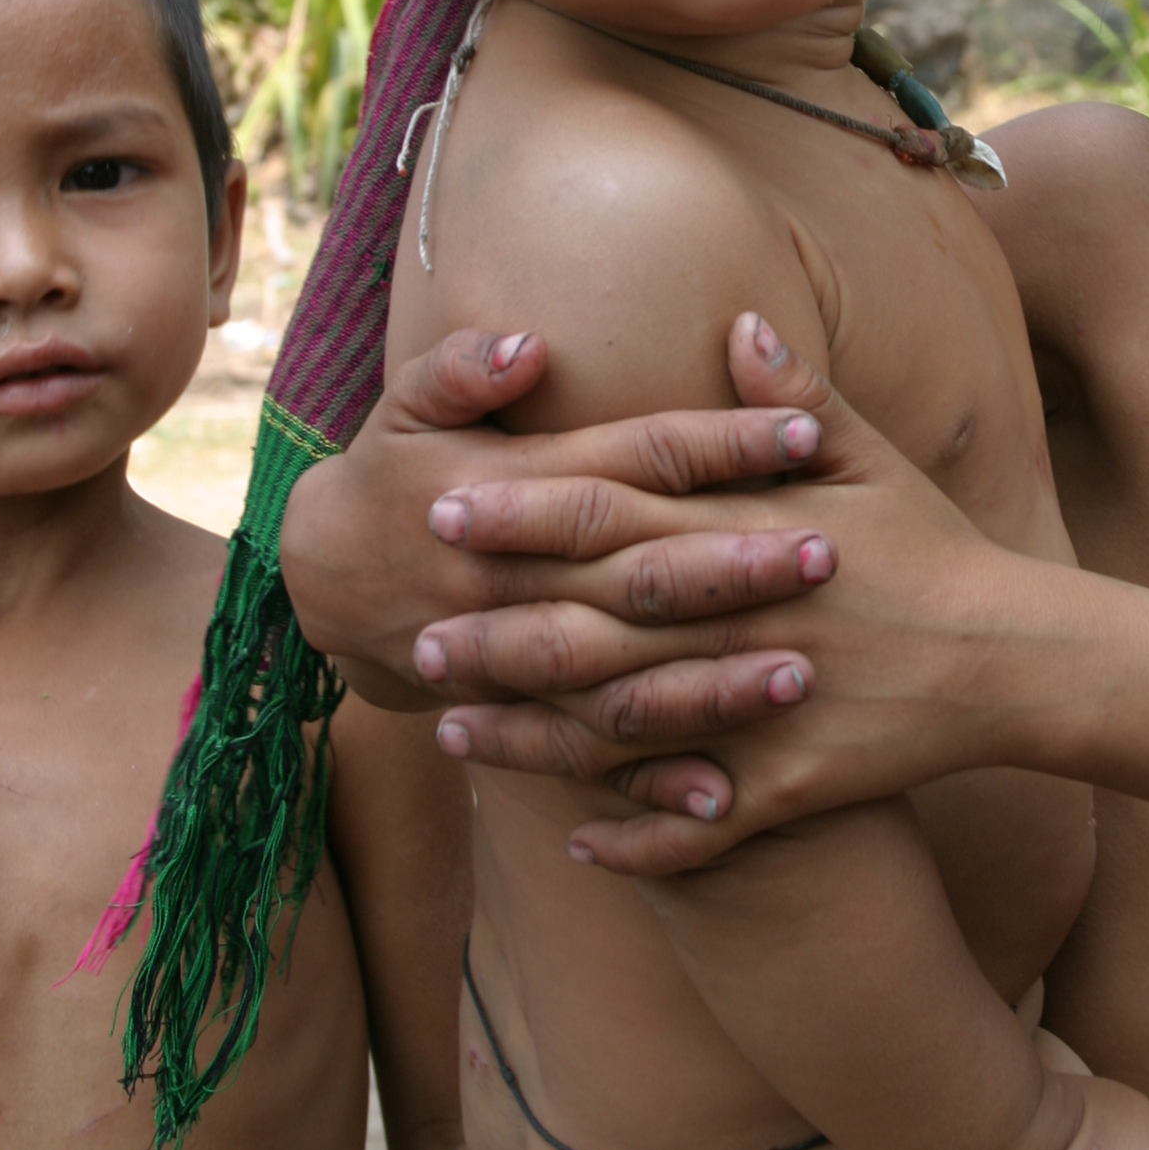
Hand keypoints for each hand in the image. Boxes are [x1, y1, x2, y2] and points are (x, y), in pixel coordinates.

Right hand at [280, 324, 829, 764]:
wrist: (320, 585)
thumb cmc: (391, 477)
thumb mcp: (407, 406)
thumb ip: (462, 370)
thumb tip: (528, 347)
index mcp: (510, 489)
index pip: (634, 460)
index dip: (719, 445)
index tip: (804, 432)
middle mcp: (517, 582)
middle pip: (639, 573)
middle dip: (734, 566)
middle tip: (828, 553)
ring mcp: (514, 663)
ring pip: (622, 680)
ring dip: (709, 684)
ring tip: (800, 676)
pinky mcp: (514, 719)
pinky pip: (586, 761)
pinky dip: (648, 789)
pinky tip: (724, 802)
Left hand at [426, 320, 1047, 863]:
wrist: (1017, 657)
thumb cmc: (939, 549)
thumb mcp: (874, 459)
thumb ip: (793, 398)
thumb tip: (735, 322)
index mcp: (751, 533)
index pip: (615, 512)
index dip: (525, 511)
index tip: (447, 507)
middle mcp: (741, 620)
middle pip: (594, 625)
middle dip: (498, 631)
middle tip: (413, 638)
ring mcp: (763, 710)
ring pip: (623, 727)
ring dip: (533, 735)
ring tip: (454, 735)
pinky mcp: (793, 786)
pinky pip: (699, 823)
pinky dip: (635, 835)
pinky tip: (573, 839)